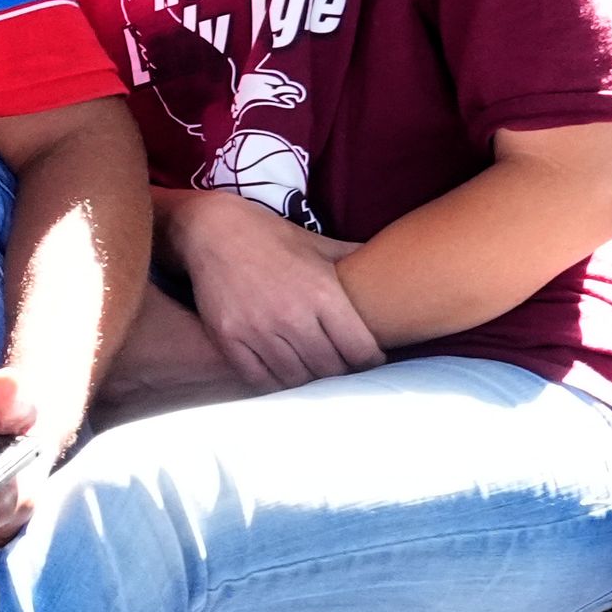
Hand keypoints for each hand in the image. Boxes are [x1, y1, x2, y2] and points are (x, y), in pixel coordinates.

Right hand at [162, 191, 380, 390]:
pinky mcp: (229, 338)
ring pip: (296, 379)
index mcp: (322, 293)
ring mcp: (258, 329)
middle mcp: (292, 315)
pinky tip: (282, 370)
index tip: (369, 360)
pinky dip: (275, 381)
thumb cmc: (273, 238)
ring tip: (312, 370)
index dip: (369, 362)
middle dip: (340, 373)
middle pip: (330, 370)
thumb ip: (356, 261)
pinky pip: (260, 379)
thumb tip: (397, 267)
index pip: (360, 350)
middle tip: (340, 366)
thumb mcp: (320, 245)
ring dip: (308, 380)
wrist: (213, 230)